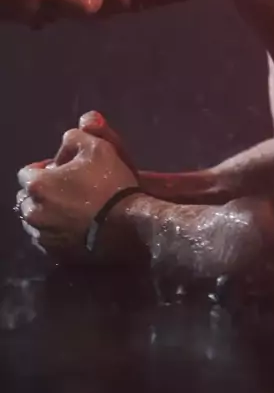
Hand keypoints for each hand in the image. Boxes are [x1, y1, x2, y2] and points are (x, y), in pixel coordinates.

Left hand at [16, 112, 138, 257]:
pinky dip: (56, 231)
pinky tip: (76, 225)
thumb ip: (76, 137)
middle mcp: (33, 213)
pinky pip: (48, 238)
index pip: (27, 172)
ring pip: (36, 220)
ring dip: (47, 212)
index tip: (64, 169)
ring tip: (71, 208)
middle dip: (42, 192)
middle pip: (27, 198)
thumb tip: (66, 143)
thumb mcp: (98, 146)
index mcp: (37, 185)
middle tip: (67, 188)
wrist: (128, 225)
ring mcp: (43, 236)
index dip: (45, 168)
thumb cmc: (111, 183)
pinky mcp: (55, 254)